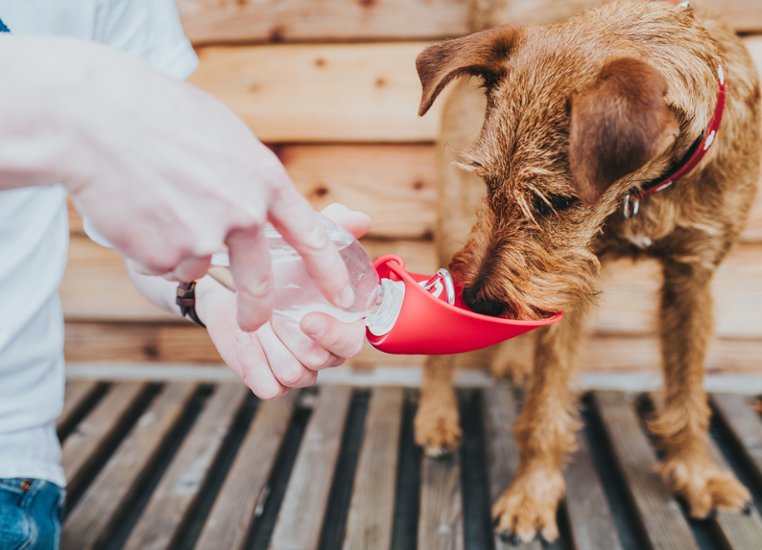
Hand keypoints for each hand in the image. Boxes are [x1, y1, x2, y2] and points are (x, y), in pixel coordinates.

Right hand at [47, 38, 351, 331]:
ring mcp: (206, 237)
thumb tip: (262, 204)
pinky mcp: (166, 256)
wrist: (96, 120)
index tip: (344, 299)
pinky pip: (164, 263)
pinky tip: (136, 211)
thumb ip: (250, 177)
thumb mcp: (225, 136)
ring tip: (154, 202)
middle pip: (259, 280)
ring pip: (197, 263)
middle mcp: (244, 213)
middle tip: (254, 321)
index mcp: (264, 180)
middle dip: (257, 309)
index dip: (329, 271)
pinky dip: (150, 246)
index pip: (310, 235)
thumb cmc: (160, 117)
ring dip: (178, 245)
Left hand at [196, 204, 370, 397]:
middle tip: (270, 312)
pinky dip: (254, 363)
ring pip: (294, 374)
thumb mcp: (302, 240)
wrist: (230, 284)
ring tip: (256, 322)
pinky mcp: (270, 381)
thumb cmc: (278, 263)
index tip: (307, 317)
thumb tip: (360, 218)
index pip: (352, 342)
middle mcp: (324, 351)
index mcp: (342, 323)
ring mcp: (299, 369)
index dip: (333, 334)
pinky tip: (245, 338)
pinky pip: (269, 388)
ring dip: (270, 346)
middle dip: (290, 336)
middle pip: (319, 361)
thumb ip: (334, 228)